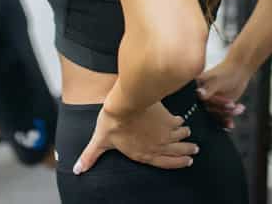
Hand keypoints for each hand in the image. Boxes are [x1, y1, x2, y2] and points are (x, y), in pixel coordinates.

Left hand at [73, 102, 196, 173]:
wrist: (125, 103)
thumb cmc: (113, 122)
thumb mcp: (100, 141)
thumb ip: (90, 156)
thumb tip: (77, 169)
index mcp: (144, 154)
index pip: (165, 163)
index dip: (177, 164)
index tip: (187, 162)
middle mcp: (158, 146)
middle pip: (178, 152)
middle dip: (186, 152)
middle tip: (194, 152)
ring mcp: (165, 133)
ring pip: (181, 138)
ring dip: (186, 138)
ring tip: (189, 136)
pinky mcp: (167, 118)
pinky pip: (179, 123)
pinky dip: (181, 123)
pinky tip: (182, 120)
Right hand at [196, 58, 251, 129]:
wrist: (239, 71)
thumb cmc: (226, 71)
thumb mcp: (217, 80)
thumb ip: (208, 88)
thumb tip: (198, 94)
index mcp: (195, 87)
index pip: (197, 101)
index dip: (209, 103)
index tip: (218, 102)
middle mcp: (199, 96)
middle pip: (207, 110)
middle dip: (221, 110)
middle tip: (231, 105)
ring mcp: (209, 103)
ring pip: (215, 115)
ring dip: (227, 114)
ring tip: (238, 108)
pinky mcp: (217, 108)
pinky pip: (220, 118)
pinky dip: (227, 120)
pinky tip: (233, 121)